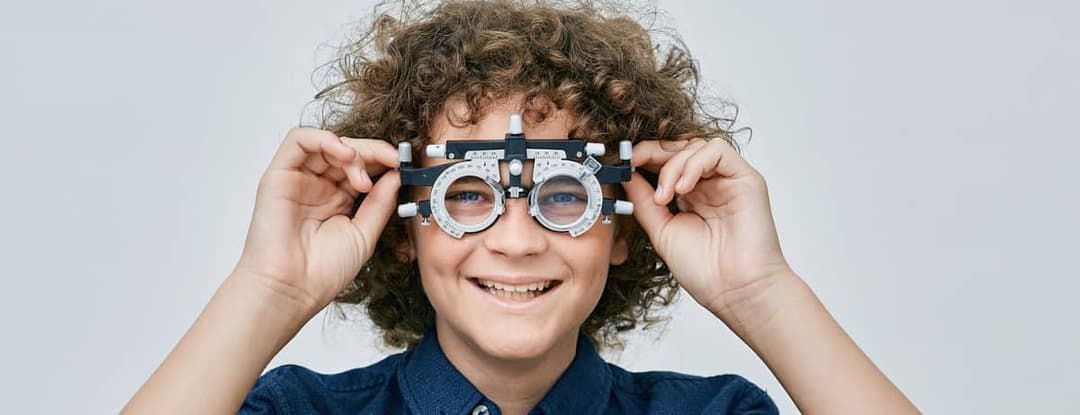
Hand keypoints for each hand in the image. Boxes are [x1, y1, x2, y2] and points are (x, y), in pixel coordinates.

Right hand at [232, 128, 399, 312]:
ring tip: (363, 175)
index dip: (383, 161)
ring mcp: (298, 179)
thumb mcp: (364, 234)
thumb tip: (397, 175)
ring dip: (352, 149)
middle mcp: (318, 186)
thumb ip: (380, 203)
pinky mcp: (278, 175)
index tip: (404, 164)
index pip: (362, 166)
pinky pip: (299, 140)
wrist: (291, 290)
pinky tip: (345, 156)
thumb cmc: (321, 272)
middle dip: (373, 152)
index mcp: (338, 199)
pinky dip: (325, 139)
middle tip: (391, 162)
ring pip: (326, 142)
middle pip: (346, 150)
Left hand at [621, 138, 792, 321]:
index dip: (643, 157)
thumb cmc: (706, 271)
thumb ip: (644, 200)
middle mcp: (710, 185)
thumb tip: (625, 175)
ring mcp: (728, 180)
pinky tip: (683, 189)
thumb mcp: (661, 230)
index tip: (622, 163)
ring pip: (696, 146)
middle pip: (679, 148)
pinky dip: (695, 163)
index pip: (665, 162)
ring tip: (664, 196)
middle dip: (652, 153)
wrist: (736, 292)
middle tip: (632, 164)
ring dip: (672, 165)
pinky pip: (718, 151)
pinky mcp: (746, 179)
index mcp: (691, 197)